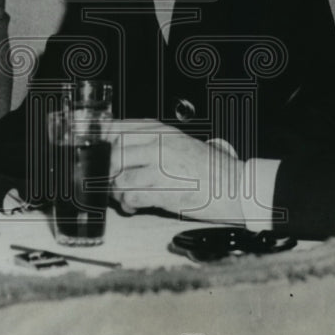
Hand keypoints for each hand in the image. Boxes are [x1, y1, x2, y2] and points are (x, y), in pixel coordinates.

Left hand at [109, 119, 245, 223]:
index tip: (100, 157)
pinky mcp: (165, 190)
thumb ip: (147, 142)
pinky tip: (135, 205)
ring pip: (118, 178)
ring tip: (126, 196)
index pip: (115, 129)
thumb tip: (114, 150)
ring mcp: (162, 166)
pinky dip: (128, 205)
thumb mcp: (176, 143)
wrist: (234, 186)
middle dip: (108, 173)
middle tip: (113, 182)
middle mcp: (159, 143)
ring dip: (117, 192)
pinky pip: (131, 197)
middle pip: (112, 155)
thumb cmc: (206, 167)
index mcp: (159, 129)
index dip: (102, 146)